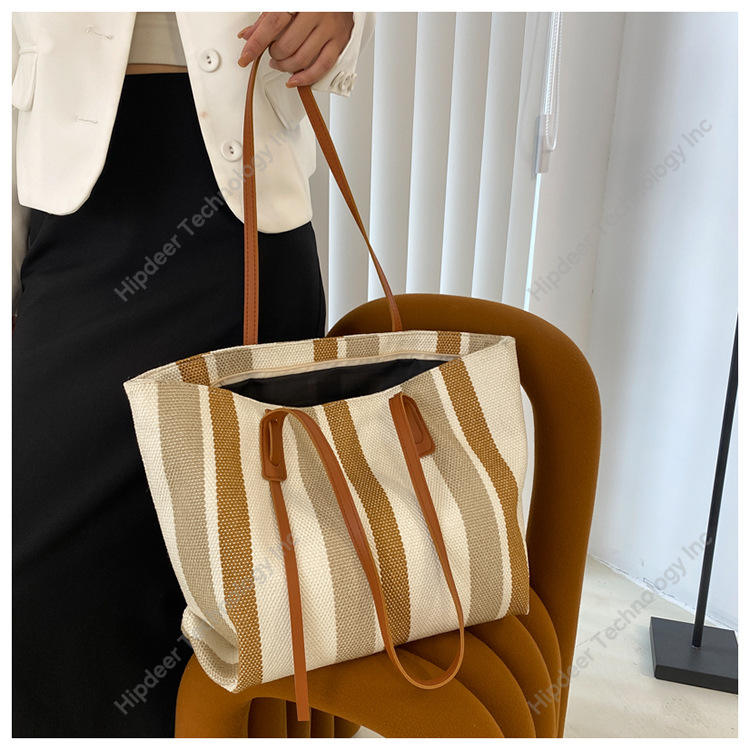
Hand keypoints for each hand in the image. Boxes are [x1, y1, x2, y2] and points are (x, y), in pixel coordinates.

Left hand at [238, 12, 353, 86]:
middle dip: (275, 55)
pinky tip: (295, 80)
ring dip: (287, 67)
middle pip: (287, 46)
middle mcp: (316, 13)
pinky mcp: (339, 42)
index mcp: (299, 1)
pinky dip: (306, 78)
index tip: (245, 58)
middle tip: (273, 54)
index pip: (272, 24)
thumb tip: (247, 36)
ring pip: (302, 59)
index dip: (256, 44)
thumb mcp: (285, 4)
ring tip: (282, 64)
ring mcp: (329, 28)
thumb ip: (266, 21)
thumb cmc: (311, 1)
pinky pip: (322, 67)